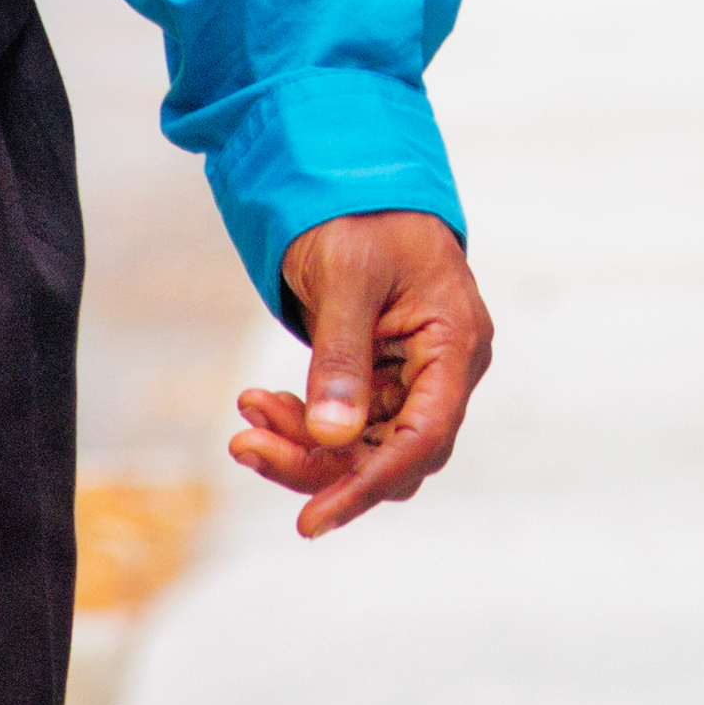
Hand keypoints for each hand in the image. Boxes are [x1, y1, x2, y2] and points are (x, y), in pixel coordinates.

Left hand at [234, 210, 491, 539]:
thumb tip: (331, 437)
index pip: (422, 437)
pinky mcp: (385, 382)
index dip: (368, 484)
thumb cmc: (362, 218)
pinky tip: (260, 403)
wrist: (354, 184)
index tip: (312, 520)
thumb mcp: (346, 278)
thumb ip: (341, 358)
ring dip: (301, 445)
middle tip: (247, 444)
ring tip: (248, 415)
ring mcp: (416, 380)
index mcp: (456, 345)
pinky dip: (301, 423)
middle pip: (391, 456)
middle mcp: (445, 372)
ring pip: (363, 449)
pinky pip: (346, 428)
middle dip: (318, 464)